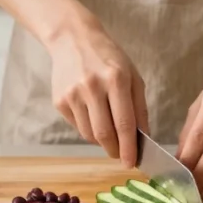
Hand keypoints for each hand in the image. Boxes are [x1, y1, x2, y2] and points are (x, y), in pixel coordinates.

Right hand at [48, 20, 147, 166]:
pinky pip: (78, 127)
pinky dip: (89, 129)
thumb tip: (143, 138)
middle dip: (115, 150)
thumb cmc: (109, 59)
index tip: (131, 163)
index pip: (124, 123)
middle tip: (121, 156)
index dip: (128, 147)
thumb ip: (139, 108)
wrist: (72, 39)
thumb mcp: (132, 76)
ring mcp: (73, 95)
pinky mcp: (60, 101)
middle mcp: (92, 87)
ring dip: (102, 141)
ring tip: (109, 132)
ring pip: (90, 134)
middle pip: (104, 133)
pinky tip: (93, 116)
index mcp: (116, 79)